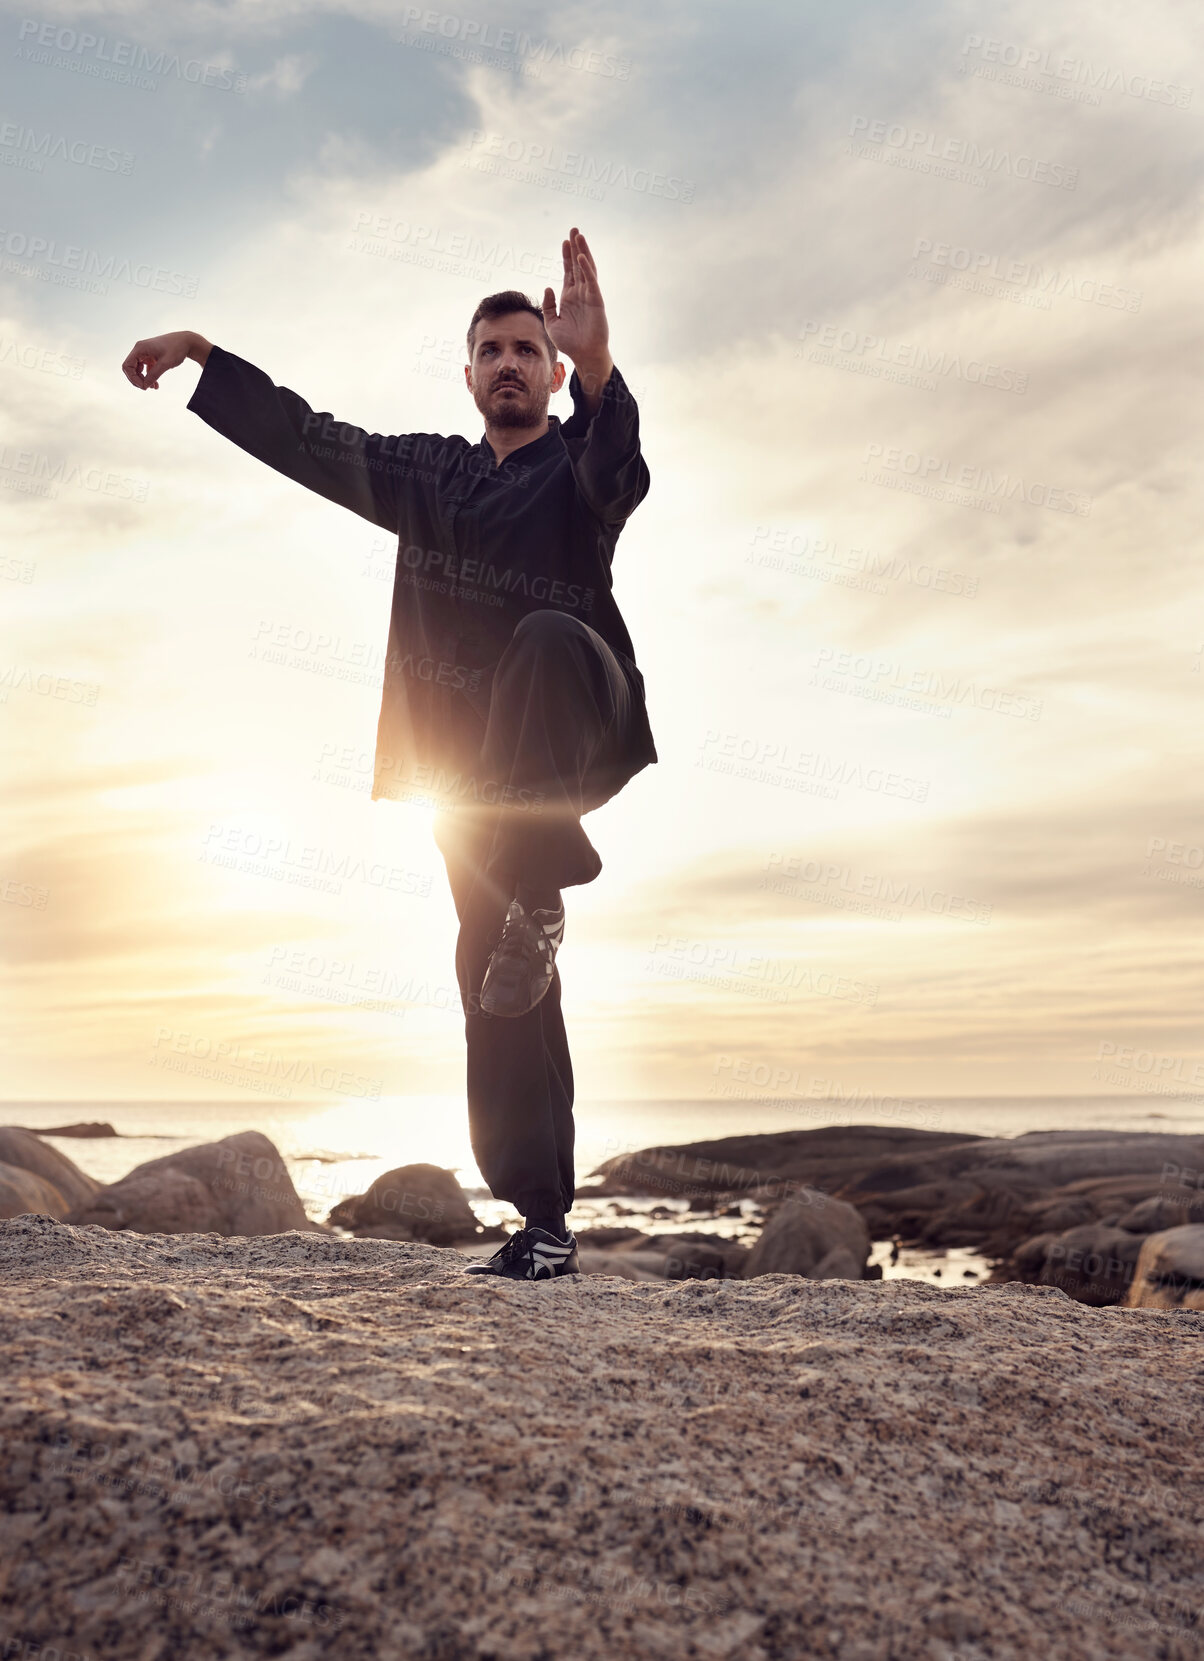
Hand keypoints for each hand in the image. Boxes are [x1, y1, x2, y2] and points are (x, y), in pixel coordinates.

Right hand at [121, 330, 205, 389]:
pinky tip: (156, 385)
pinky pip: (146, 369)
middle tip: (147, 388)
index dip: (132, 378)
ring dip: (143, 380)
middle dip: (137, 380)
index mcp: (140, 348)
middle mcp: (140, 350)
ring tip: (153, 387)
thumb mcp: (165, 363)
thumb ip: (154, 375)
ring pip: (138, 370)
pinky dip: (149, 377)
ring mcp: (145, 353)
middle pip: (130, 368)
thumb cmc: (176, 349)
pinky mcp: (151, 357)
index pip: (127, 365)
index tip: (143, 386)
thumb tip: (144, 386)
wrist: (186, 342)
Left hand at [541, 228, 609, 368]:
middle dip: (576, 247)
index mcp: (569, 297)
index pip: (568, 271)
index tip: (565, 241)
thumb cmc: (569, 342)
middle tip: (574, 229)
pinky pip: (592, 282)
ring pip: (586, 269)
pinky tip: (582, 257)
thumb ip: (548, 306)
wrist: (583, 355)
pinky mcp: (596, 301)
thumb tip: (547, 288)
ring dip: (583, 252)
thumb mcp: (551, 323)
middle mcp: (580, 293)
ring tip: (579, 236)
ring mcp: (589, 296)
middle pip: (578, 265)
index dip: (567, 255)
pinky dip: (587, 269)